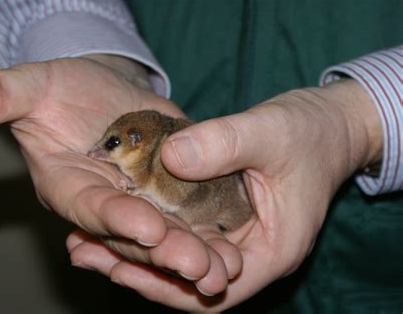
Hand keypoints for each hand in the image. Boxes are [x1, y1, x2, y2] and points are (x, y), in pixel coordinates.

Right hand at [0, 55, 241, 294]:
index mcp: (68, 187)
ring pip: (167, 236)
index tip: (144, 225)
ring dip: (193, 254)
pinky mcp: (168, 197)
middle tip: (200, 267)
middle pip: (135, 234)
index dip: (113, 218)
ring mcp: (139, 204)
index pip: (90, 208)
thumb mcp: (30, 86)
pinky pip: (188, 220)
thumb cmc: (63, 90)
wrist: (106, 93)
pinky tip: (230, 251)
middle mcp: (105, 205)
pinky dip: (207, 235)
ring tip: (224, 270)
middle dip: (165, 251)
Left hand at [69, 79, 380, 310]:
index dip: (165, 285)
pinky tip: (116, 212)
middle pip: (186, 279)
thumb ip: (223, 144)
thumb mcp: (270, 132)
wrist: (330, 124)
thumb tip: (168, 157)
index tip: (118, 267)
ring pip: (180, 257)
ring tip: (85, 238)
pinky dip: (150, 226)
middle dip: (136, 268)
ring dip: (136, 250)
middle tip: (84, 252)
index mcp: (270, 250)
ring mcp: (234, 234)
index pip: (214, 290)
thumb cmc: (311, 132)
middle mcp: (248, 251)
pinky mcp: (222, 214)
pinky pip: (182, 229)